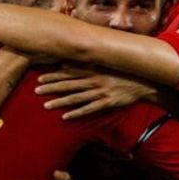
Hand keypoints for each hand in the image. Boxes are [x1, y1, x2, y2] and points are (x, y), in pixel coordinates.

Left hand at [36, 67, 158, 119]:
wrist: (142, 81)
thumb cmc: (121, 72)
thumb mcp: (104, 64)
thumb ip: (86, 64)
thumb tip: (67, 62)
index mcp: (93, 70)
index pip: (69, 72)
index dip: (53, 75)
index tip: (39, 78)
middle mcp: (94, 80)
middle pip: (69, 84)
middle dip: (52, 88)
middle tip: (36, 91)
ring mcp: (100, 92)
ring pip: (76, 97)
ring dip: (60, 101)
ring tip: (45, 105)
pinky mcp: (107, 103)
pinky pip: (89, 109)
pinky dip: (77, 113)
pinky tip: (65, 117)